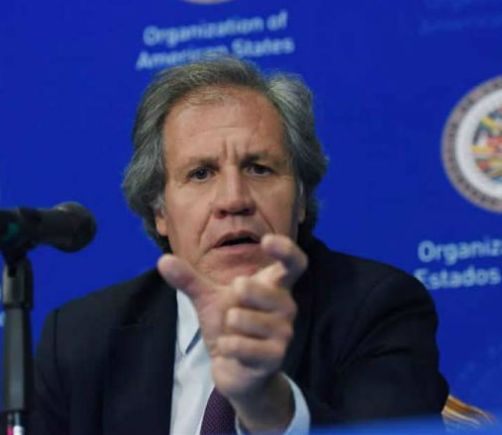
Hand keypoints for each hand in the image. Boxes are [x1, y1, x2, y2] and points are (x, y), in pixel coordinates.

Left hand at [157, 234, 307, 430]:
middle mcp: (286, 306)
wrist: (236, 369)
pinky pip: (242, 346)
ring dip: (229, 325)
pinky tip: (228, 347)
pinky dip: (227, 346)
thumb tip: (163, 260)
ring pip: (247, 320)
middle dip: (242, 294)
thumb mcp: (208, 299)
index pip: (294, 263)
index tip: (267, 241)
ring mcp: (284, 333)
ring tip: (230, 330)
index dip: (286, 250)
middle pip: (265, 292)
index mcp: (274, 286)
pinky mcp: (275, 357)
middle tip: (232, 297)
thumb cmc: (230, 327)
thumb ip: (190, 280)